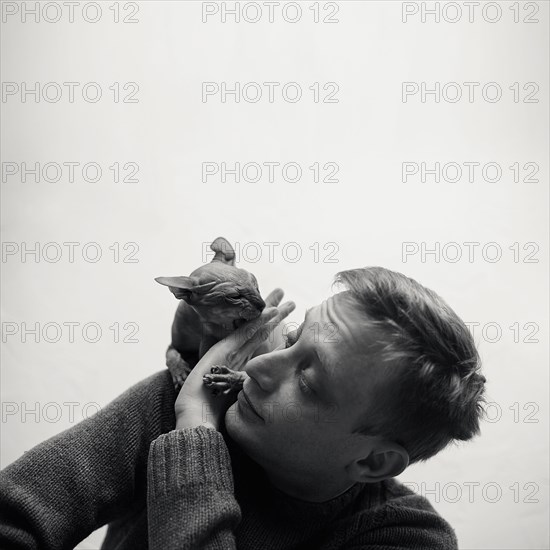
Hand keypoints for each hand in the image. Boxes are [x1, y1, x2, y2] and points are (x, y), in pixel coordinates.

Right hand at [174, 289, 294, 430]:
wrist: (195, 412)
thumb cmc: (215, 410)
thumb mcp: (238, 395)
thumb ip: (249, 387)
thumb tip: (272, 390)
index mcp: (237, 359)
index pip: (257, 337)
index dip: (270, 323)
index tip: (284, 313)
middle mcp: (233, 349)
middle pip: (257, 326)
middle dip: (271, 309)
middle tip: (284, 295)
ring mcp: (228, 347)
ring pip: (254, 324)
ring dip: (270, 308)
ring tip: (282, 292)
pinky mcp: (225, 349)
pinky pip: (247, 331)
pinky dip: (261, 320)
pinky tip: (273, 310)